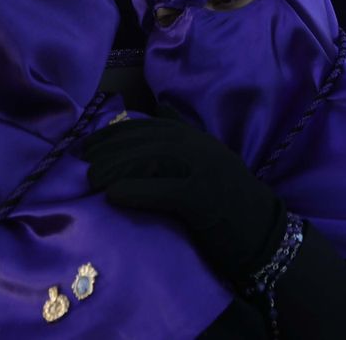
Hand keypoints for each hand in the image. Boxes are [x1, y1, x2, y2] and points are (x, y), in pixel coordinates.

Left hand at [82, 113, 283, 281]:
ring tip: (92, 179)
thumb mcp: (209, 161)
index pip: (149, 127)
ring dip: (117, 168)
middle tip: (82, 161)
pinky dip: (136, 191)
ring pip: (152, 160)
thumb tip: (160, 108)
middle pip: (147, 141)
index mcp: (199, 139)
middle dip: (110, 149)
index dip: (115, 133)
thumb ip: (184, 137)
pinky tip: (113, 196)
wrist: (264, 236)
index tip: (87, 143)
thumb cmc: (230, 205)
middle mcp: (201, 148)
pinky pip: (163, 190)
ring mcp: (204, 170)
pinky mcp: (203, 197)